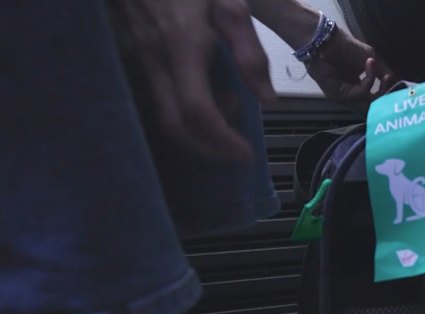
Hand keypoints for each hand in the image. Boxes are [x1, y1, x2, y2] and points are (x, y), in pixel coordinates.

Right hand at [108, 0, 275, 161]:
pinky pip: (151, 101)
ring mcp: (132, 60)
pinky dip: (179, 113)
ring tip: (227, 108)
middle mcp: (151, 59)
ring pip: (160, 118)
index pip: (198, 112)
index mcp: (181, 45)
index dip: (222, 142)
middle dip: (209, 150)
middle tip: (236, 150)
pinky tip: (203, 95)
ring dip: (195, 132)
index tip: (246, 153)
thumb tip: (266, 100)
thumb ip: (250, 53)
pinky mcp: (124, 59)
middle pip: (175, 127)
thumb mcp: (231, 4)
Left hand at [308, 26, 395, 110]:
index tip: (397, 85)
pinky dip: (369, 81)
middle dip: (386, 96)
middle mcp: (352, 96)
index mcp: (358, 88)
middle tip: (391, 83)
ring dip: (380, 91)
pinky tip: (369, 65)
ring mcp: (345, 98)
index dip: (387, 95)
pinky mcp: (339, 95)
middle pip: (373, 107)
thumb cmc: (346, 47)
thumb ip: (384, 71)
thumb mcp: (372, 59)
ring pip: (368, 105)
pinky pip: (360, 94)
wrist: (327, 41)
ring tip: (386, 77)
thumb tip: (398, 81)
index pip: (376, 101)